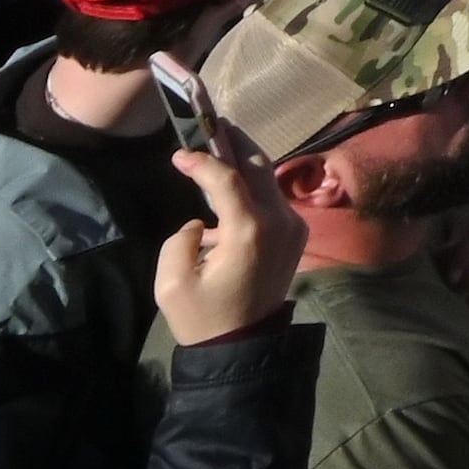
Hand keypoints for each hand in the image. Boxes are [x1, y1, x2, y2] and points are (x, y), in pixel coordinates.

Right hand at [151, 143, 306, 346]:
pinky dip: (252, 184)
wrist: (243, 345)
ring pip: (269, 179)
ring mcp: (293, 227)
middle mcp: (280, 222)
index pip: (226, 179)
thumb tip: (201, 223)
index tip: (179, 155)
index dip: (202, 162)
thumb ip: (180, 240)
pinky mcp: (296, 234)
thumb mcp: (172, 283)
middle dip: (235, 142)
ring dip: (245, 160)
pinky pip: (273, 198)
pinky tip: (230, 181)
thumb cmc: (203, 316)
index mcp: (250, 232)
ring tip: (219, 142)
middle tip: (212, 122)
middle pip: (259, 166)